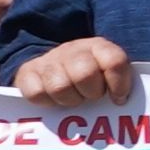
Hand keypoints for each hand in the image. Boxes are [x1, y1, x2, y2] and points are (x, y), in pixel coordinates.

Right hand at [8, 38, 134, 106]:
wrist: (54, 65)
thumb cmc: (90, 77)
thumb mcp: (109, 73)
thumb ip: (121, 81)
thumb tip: (122, 101)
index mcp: (99, 47)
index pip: (114, 61)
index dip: (119, 84)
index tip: (118, 98)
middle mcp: (73, 49)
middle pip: (85, 74)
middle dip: (92, 93)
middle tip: (91, 96)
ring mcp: (49, 59)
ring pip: (60, 87)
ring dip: (70, 100)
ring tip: (74, 98)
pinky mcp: (27, 72)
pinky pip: (37, 94)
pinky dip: (47, 103)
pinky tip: (54, 100)